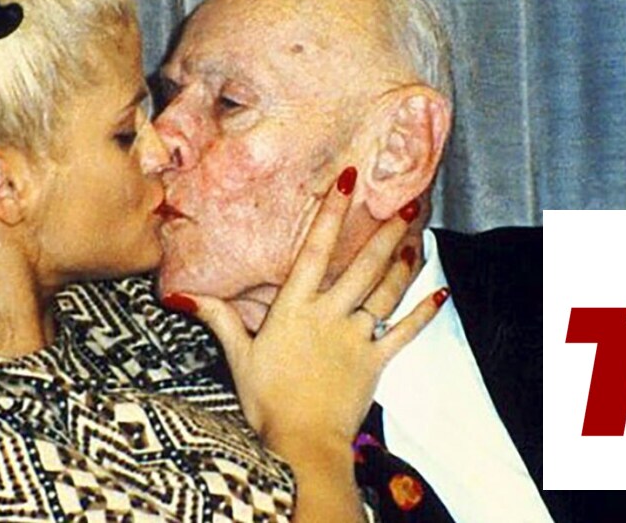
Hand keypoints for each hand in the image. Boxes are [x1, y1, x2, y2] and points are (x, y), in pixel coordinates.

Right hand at [175, 167, 442, 456]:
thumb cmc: (267, 401)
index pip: (315, 250)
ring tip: (418, 237)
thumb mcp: (239, 357)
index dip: (332, 214)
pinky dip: (424, 313)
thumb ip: (220, 319)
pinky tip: (441, 293)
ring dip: (404, 264)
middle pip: (362, 265)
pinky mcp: (376, 361)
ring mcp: (356, 337)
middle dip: (384, 232)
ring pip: (386, 292)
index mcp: (295, 308)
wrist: (302, 442)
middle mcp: (329, 314)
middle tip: (404, 203)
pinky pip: (404, 332)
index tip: (347, 183)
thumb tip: (184, 294)